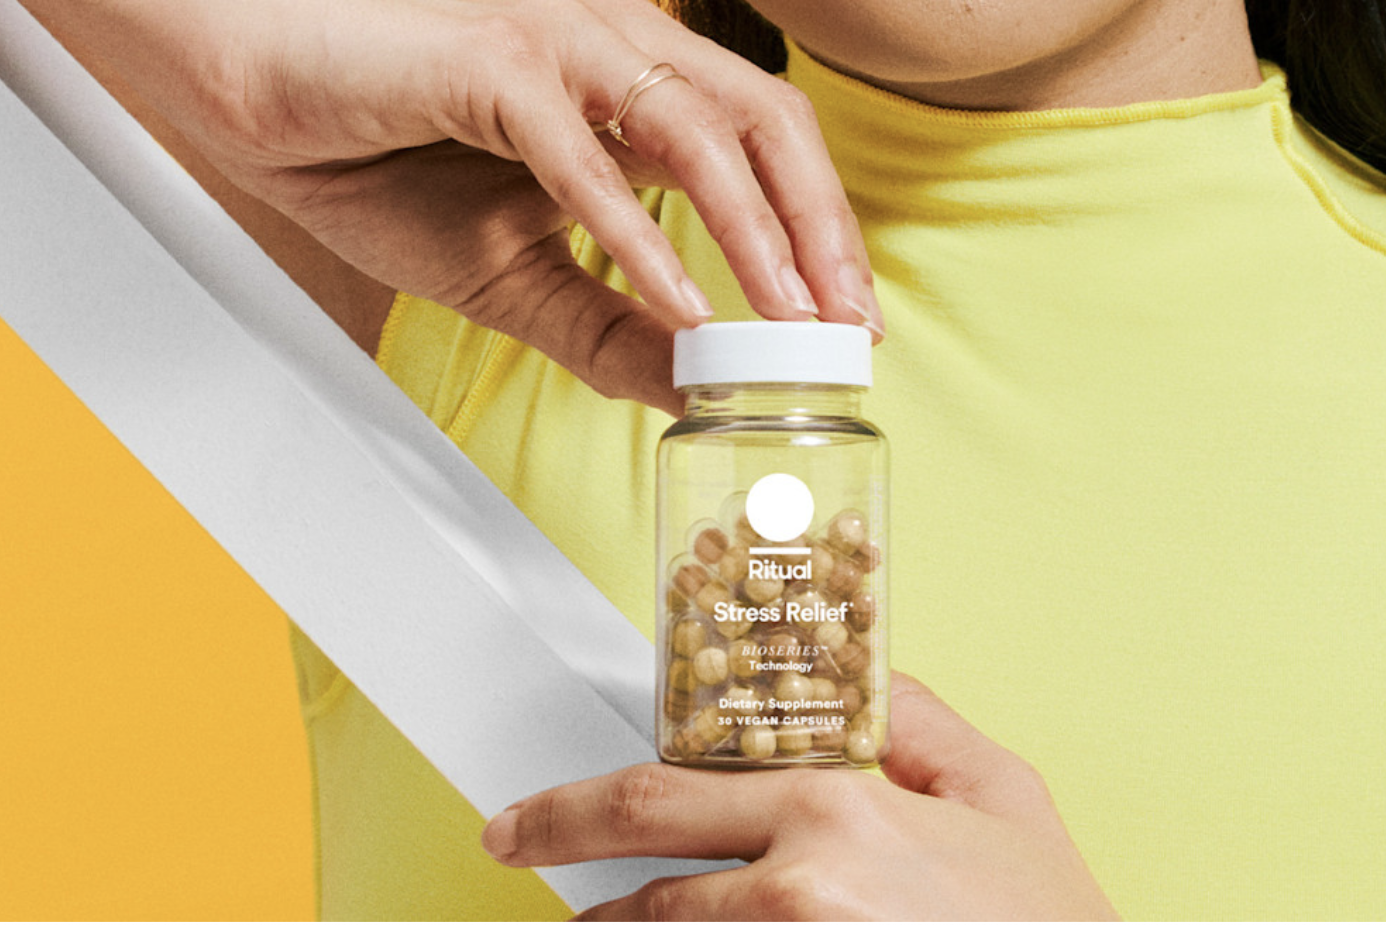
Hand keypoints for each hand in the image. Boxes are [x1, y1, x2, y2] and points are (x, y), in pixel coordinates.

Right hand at [167, 0, 882, 410]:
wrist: (267, 97)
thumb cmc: (386, 166)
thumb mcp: (518, 272)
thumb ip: (609, 323)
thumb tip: (698, 388)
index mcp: (636, 74)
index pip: (767, 141)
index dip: (822, 227)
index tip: (851, 320)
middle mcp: (617, 39)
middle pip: (764, 121)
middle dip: (819, 229)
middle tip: (846, 326)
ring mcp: (561, 40)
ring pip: (695, 130)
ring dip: (752, 235)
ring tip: (789, 321)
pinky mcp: (496, 60)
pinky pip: (586, 154)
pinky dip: (640, 234)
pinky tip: (682, 304)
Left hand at [479, 672, 1120, 920]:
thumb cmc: (1052, 923)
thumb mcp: (1007, 796)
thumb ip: (923, 722)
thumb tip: (866, 677)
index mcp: (834, 813)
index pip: (666, 793)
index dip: (579, 805)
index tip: (530, 814)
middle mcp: (795, 889)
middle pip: (638, 875)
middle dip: (554, 849)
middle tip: (504, 844)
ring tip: (582, 921)